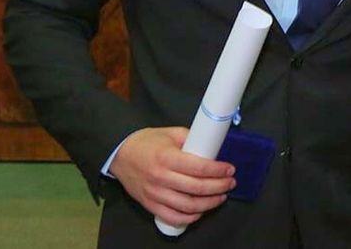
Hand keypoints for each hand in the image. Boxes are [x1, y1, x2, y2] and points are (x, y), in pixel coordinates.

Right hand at [109, 127, 236, 226]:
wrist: (120, 154)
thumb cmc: (146, 143)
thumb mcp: (171, 133)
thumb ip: (192, 139)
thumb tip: (213, 146)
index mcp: (166, 157)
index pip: (199, 168)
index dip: (218, 170)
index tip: (230, 169)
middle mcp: (160, 177)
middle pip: (197, 188)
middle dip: (219, 187)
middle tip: (230, 183)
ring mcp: (154, 194)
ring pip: (188, 206)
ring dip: (209, 203)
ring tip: (220, 197)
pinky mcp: (149, 204)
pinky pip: (172, 217)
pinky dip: (190, 217)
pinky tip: (201, 211)